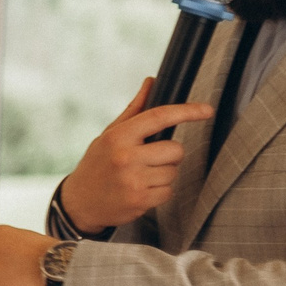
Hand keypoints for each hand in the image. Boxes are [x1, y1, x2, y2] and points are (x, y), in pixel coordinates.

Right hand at [58, 78, 215, 231]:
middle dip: (169, 155)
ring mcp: (133, 180)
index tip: (206, 110)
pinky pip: (169, 192)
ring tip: (140, 178)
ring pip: (173, 172)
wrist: (79, 203)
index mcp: (118, 136)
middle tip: (148, 160)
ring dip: (163, 175)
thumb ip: (134, 110)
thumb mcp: (108, 136)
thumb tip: (151, 82)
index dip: (187, 112)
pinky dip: (159, 193)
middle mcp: (125, 157)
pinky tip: (140, 191)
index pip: (159, 117)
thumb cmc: (97, 165)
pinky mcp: (139, 201)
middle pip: (175, 150)